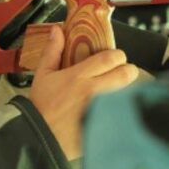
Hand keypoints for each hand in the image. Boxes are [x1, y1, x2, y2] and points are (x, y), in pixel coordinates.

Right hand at [28, 25, 138, 159]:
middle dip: (128, 70)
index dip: (118, 56)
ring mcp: (101, 109)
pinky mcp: (104, 125)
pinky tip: (115, 110)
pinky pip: (123, 113)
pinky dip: (123, 109)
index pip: (110, 58)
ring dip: (127, 90)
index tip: (114, 59)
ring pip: (128, 93)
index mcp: (79, 76)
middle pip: (126, 74)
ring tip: (119, 91)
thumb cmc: (41, 107)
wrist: (39, 137)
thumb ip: (52, 51)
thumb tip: (57, 30)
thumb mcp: (42, 75)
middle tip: (122, 73)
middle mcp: (93, 91)